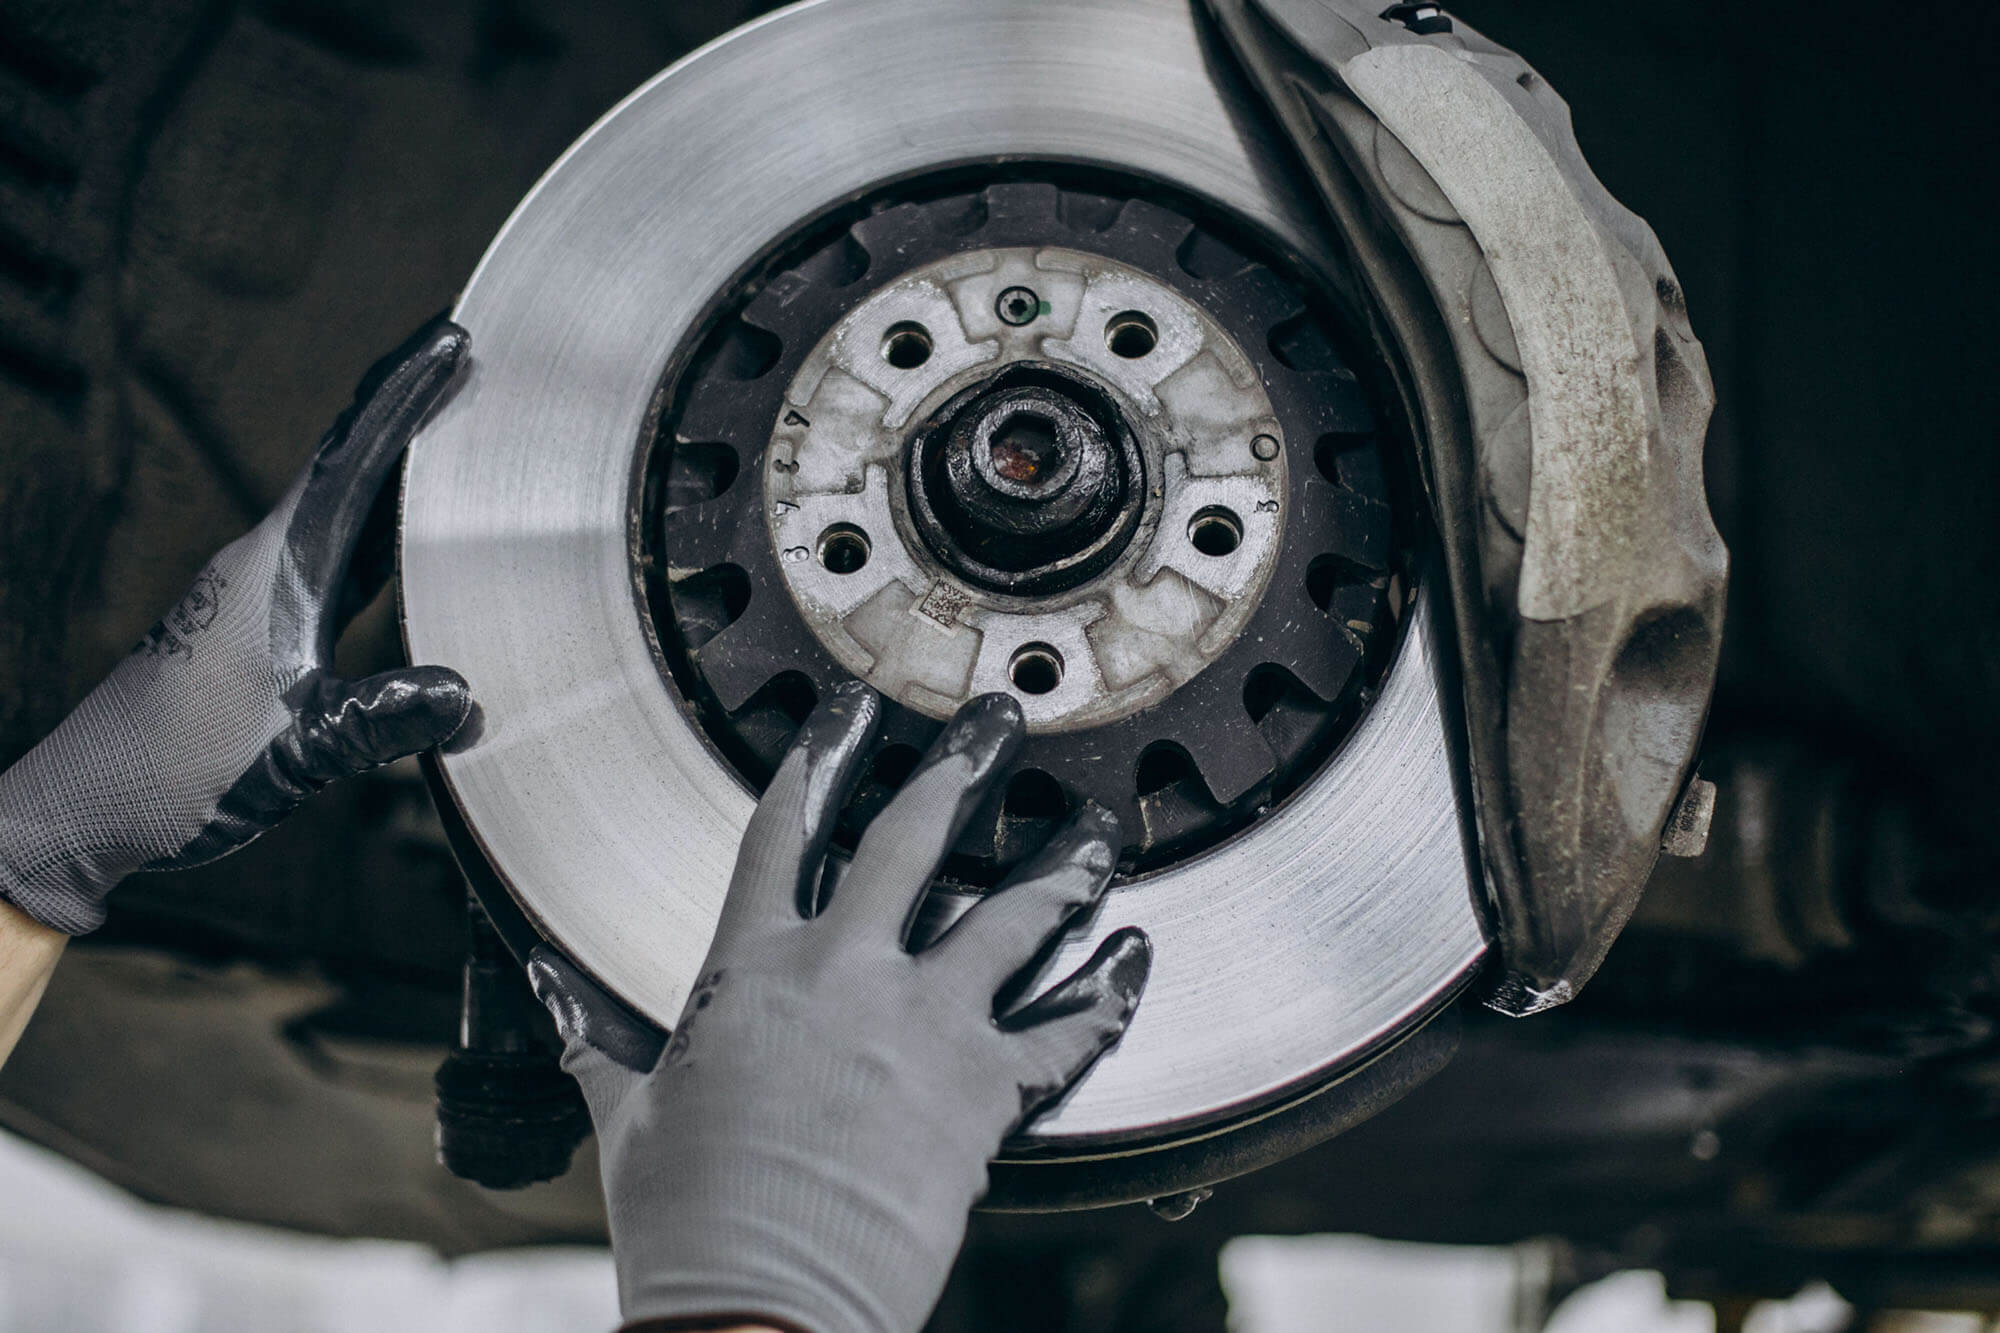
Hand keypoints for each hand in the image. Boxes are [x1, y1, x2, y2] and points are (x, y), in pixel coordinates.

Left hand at [0, 317, 474, 933]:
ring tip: (458, 427)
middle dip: (409, 409)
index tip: (451, 343)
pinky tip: (416, 532)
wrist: (86, 809)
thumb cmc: (169, 774)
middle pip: (350, 464)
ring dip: (399, 465)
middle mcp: (264, 566)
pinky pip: (339, 556)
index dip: (404, 398)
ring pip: (345, 508)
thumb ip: (378, 721)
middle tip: (468, 359)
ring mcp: (261, 594)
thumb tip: (466, 698)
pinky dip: (385, 527)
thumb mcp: (287, 753)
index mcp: (270, 572)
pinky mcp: (263, 628)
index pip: (351, 462)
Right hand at [530, 684, 1151, 1332]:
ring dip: (1061, 866)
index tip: (849, 713)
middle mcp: (847, 975)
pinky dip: (1108, 993)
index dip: (819, 756)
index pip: (786, 829)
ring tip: (1093, 829)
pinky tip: (1134, 958)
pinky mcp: (983, 1090)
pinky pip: (1066, 1031)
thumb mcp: (628, 1116)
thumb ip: (592, 1039)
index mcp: (753, 968)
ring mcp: (923, 1025)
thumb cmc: (690, 1219)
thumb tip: (545, 989)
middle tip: (998, 724)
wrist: (757, 1303)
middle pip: (913, 839)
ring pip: (1012, 917)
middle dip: (961, 767)